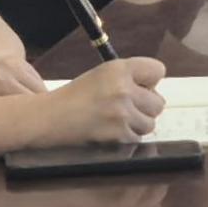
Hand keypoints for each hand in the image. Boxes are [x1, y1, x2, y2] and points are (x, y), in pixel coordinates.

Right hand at [40, 57, 168, 142]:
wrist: (49, 118)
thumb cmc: (76, 96)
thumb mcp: (102, 74)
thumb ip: (130, 77)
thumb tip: (156, 88)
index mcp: (118, 69)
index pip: (157, 71)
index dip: (149, 81)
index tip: (138, 86)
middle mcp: (122, 89)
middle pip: (158, 102)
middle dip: (144, 106)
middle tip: (124, 107)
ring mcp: (122, 114)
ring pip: (150, 122)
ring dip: (137, 123)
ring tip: (115, 119)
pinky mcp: (119, 135)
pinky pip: (137, 137)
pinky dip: (126, 136)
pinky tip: (109, 130)